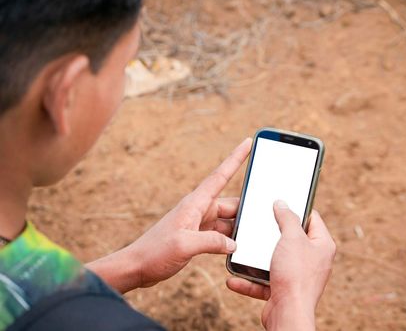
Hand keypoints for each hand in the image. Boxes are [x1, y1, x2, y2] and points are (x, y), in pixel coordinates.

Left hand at [87, 138, 251, 292]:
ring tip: (254, 236)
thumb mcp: (185, 245)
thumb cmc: (155, 252)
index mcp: (195, 204)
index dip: (236, 158)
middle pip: (231, 203)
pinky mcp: (198, 237)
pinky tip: (238, 249)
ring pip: (228, 220)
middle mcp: (199, 210)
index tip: (248, 142)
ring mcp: (199, 223)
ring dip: (239, 228)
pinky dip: (230, 240)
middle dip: (247, 208)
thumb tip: (234, 244)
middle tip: (264, 215)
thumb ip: (212, 243)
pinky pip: (221, 234)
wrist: (137, 267)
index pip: (221, 176)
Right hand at [226, 200, 335, 330]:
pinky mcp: (283, 291)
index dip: (297, 208)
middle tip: (258, 224)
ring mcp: (298, 276)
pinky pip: (263, 282)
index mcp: (322, 245)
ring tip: (242, 250)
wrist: (288, 313)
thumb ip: (287, 218)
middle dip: (272, 233)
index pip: (312, 218)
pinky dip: (249, 280)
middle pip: (291, 239)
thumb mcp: (292, 237)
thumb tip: (282, 204)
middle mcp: (313, 260)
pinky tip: (234, 278)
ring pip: (274, 260)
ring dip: (256, 259)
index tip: (280, 202)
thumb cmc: (295, 276)